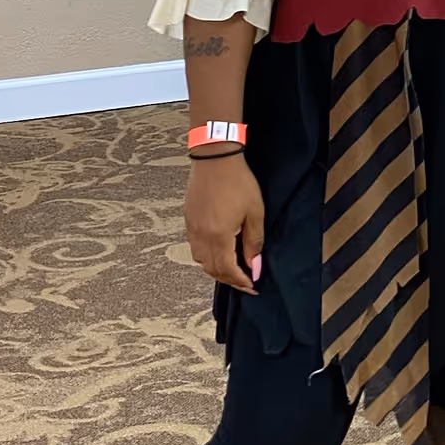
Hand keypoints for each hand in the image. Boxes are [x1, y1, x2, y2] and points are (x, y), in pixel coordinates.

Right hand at [184, 153, 265, 292]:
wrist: (215, 158)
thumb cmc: (237, 181)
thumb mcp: (255, 212)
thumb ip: (254, 242)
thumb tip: (254, 266)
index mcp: (218, 236)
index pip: (228, 270)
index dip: (241, 282)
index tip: (252, 286)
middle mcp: (201, 236)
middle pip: (212, 270)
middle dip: (229, 280)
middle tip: (245, 282)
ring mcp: (192, 228)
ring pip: (201, 261)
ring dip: (217, 270)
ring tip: (233, 269)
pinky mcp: (189, 220)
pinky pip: (195, 248)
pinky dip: (207, 257)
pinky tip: (219, 252)